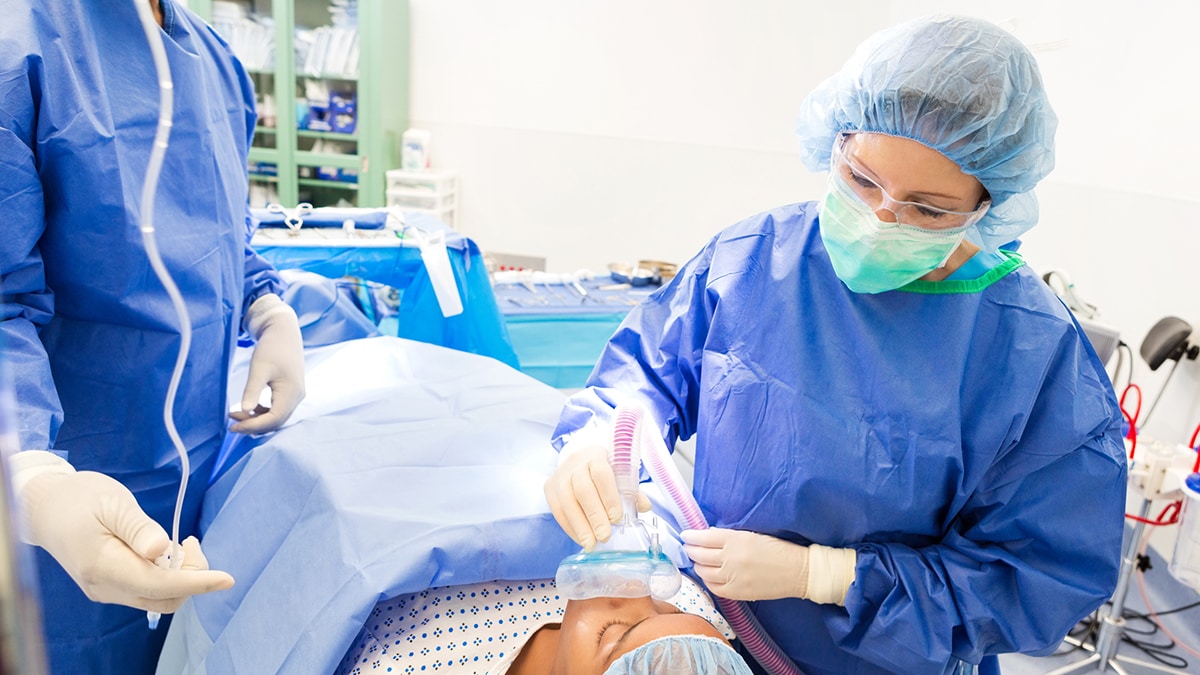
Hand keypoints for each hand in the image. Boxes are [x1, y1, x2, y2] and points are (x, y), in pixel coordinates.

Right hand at [22, 470, 234, 612]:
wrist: (44, 507)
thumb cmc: (80, 498)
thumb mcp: (113, 503)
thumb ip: (139, 528)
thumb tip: (163, 550)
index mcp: (103, 566)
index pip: (159, 585)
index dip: (197, 583)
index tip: (227, 577)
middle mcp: (104, 587)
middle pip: (163, 598)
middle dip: (191, 577)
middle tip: (192, 541)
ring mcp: (105, 590)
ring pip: (157, 598)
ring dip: (180, 577)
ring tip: (181, 543)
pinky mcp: (109, 586)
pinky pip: (146, 591)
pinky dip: (166, 576)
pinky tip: (166, 551)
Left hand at [230, 294, 304, 433]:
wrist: (283, 331)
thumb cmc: (272, 347)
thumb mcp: (259, 368)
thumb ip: (252, 390)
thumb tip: (244, 410)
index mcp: (291, 392)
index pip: (273, 419)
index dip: (253, 426)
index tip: (233, 426)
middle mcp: (297, 397)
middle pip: (276, 421)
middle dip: (254, 424)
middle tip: (232, 422)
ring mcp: (295, 395)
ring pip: (277, 417)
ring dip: (258, 420)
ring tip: (237, 415)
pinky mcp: (290, 392)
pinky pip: (278, 410)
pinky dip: (263, 413)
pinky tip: (250, 408)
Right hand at [544, 442, 649, 550]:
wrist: (579, 460)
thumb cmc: (603, 471)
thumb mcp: (619, 473)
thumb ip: (631, 490)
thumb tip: (645, 506)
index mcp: (596, 455)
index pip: (601, 473)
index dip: (609, 496)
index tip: (617, 517)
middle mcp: (575, 464)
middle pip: (583, 490)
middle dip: (594, 516)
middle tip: (604, 536)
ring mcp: (560, 476)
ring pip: (567, 502)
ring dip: (580, 526)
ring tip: (590, 544)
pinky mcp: (549, 488)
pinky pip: (557, 510)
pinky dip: (569, 527)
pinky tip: (580, 538)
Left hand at [680, 527, 808, 600]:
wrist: (798, 571)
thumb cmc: (778, 549)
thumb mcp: (753, 534)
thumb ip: (729, 536)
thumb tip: (709, 535)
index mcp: (736, 539)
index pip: (704, 537)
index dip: (691, 536)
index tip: (686, 535)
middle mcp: (731, 558)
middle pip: (699, 554)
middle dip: (691, 550)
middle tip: (689, 548)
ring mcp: (733, 577)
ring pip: (703, 571)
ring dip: (698, 565)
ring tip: (698, 562)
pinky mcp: (737, 592)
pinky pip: (714, 587)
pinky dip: (708, 580)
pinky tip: (709, 576)